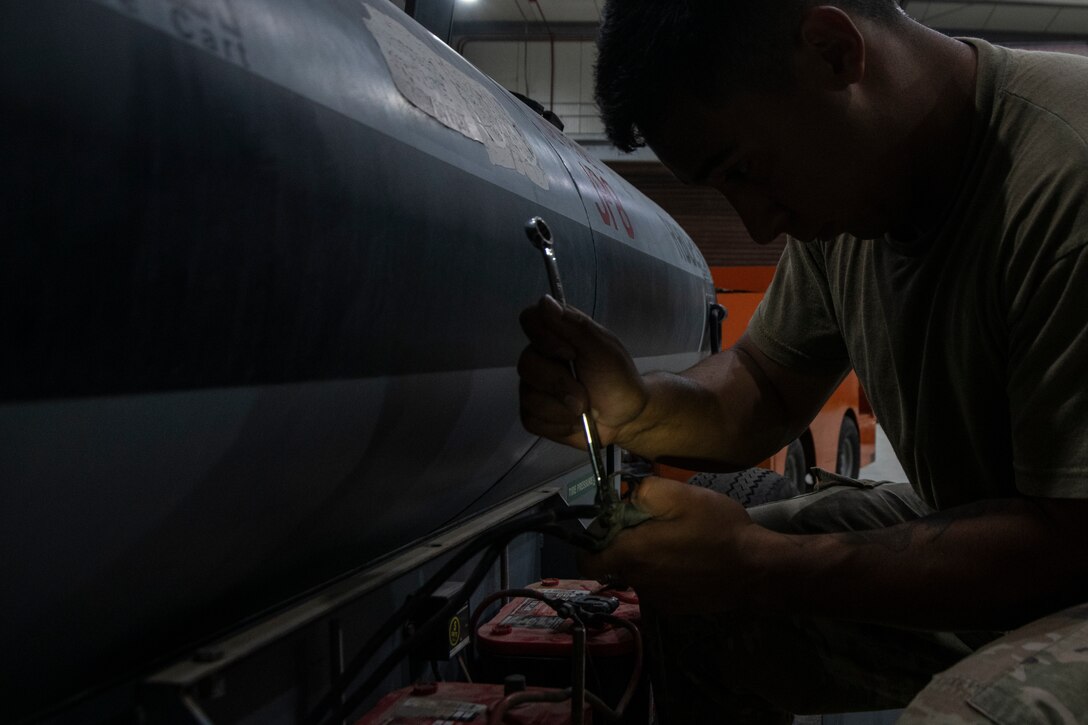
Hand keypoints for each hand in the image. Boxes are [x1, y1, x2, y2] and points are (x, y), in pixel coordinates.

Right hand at [518, 295, 647, 449]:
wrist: (626, 417)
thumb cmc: (617, 378)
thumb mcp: (602, 349)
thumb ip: (574, 326)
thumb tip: (545, 302)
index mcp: (556, 334)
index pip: (529, 320)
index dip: (543, 337)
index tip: (570, 352)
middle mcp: (540, 357)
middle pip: (526, 363)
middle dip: (559, 383)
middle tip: (584, 395)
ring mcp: (533, 387)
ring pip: (529, 395)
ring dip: (562, 407)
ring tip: (584, 409)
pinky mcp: (533, 414)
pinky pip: (531, 418)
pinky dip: (558, 423)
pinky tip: (573, 421)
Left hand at [578, 477, 761, 612]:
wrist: (757, 570)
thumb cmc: (719, 529)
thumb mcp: (683, 495)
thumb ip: (645, 490)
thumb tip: (626, 496)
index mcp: (633, 554)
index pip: (587, 560)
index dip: (594, 541)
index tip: (614, 525)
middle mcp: (638, 581)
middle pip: (615, 562)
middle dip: (627, 543)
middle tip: (656, 525)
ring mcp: (657, 598)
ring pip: (638, 573)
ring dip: (648, 558)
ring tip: (679, 542)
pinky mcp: (674, 608)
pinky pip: (657, 586)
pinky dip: (665, 573)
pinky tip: (690, 561)